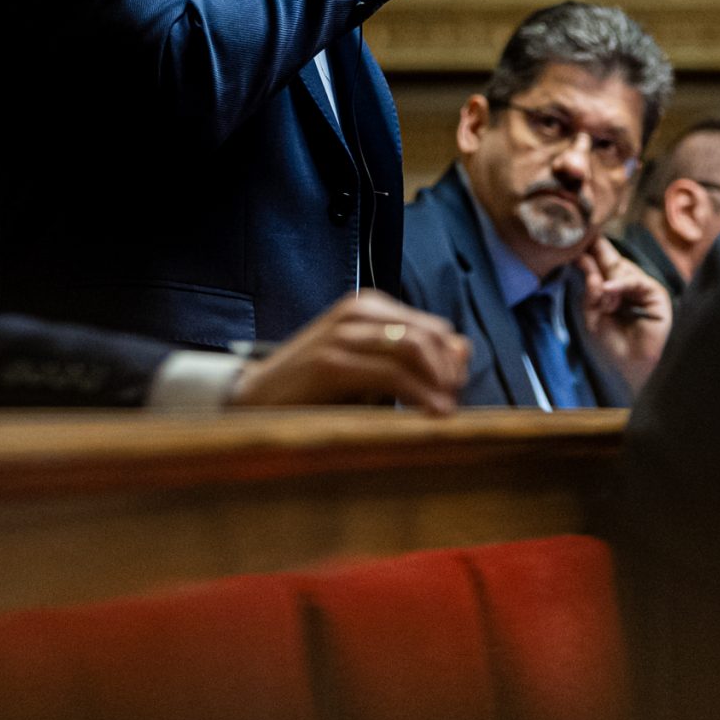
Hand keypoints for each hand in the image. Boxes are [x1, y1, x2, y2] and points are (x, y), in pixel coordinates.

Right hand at [229, 292, 469, 414]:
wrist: (255, 398)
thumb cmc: (314, 388)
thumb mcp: (368, 367)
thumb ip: (412, 357)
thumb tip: (464, 350)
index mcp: (367, 307)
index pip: (434, 326)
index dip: (452, 360)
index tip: (455, 391)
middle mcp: (357, 312)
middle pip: (430, 334)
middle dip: (449, 371)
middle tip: (454, 402)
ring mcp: (343, 333)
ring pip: (415, 348)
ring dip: (439, 382)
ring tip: (445, 410)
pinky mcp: (332, 362)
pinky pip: (392, 373)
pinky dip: (420, 393)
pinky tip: (430, 413)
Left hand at [574, 236, 671, 393]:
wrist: (632, 366)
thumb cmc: (613, 345)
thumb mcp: (593, 317)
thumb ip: (590, 294)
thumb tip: (589, 270)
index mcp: (612, 290)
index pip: (601, 267)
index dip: (590, 254)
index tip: (575, 240)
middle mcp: (628, 285)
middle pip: (611, 262)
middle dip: (597, 249)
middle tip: (584, 234)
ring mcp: (642, 287)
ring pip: (621, 269)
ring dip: (605, 275)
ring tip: (593, 284)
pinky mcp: (656, 294)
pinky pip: (635, 282)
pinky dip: (620, 284)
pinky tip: (607, 290)